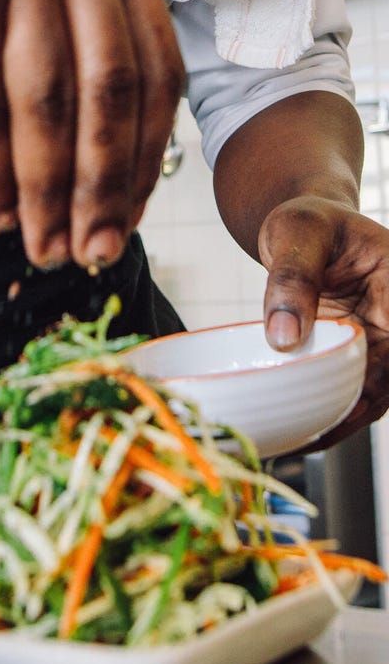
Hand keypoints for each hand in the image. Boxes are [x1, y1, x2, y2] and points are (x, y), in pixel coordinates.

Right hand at [0, 0, 184, 268]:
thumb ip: (78, 60)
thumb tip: (114, 190)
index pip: (156, 66)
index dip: (146, 156)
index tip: (129, 218)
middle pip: (111, 89)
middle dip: (102, 186)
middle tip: (94, 250)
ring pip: (48, 107)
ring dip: (48, 194)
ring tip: (44, 248)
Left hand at [259, 196, 388, 446]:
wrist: (308, 223)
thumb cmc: (308, 220)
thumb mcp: (297, 232)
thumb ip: (292, 276)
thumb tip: (285, 336)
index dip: (377, 378)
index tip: (346, 406)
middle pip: (388, 378)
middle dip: (356, 411)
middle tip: (312, 437)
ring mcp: (379, 342)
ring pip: (372, 394)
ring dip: (341, 420)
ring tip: (297, 443)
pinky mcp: (357, 356)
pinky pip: (350, 390)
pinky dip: (328, 411)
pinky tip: (295, 431)